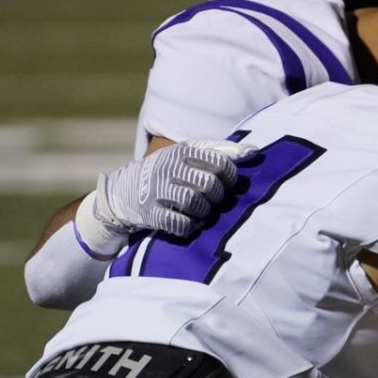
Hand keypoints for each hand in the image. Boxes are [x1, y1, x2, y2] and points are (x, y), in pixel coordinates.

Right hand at [96, 139, 258, 236]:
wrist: (123, 190)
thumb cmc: (168, 171)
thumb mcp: (189, 154)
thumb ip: (221, 151)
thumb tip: (254, 152)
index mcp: (182, 151)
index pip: (220, 163)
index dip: (230, 177)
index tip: (227, 183)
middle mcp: (168, 168)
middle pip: (210, 185)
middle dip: (218, 197)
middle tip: (214, 200)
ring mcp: (157, 191)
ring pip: (196, 204)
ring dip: (205, 212)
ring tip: (202, 211)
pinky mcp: (150, 213)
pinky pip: (180, 223)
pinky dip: (190, 226)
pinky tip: (191, 223)